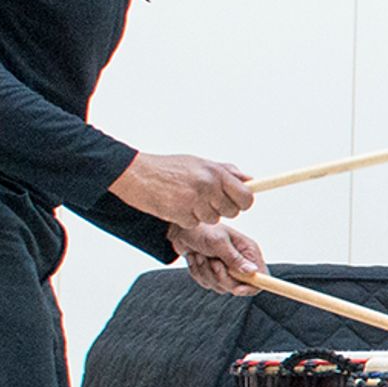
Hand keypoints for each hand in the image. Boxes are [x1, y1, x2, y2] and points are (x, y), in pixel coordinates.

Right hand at [113, 151, 251, 227]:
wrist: (137, 174)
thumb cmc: (168, 168)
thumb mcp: (199, 163)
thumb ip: (226, 172)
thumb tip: (250, 180)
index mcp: (215, 172)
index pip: (246, 197)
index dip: (243, 203)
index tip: (238, 203)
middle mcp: (208, 186)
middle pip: (232, 211)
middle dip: (221, 209)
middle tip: (205, 200)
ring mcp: (195, 201)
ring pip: (213, 219)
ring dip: (202, 214)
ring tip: (187, 199)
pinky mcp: (181, 214)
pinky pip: (195, 224)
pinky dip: (187, 219)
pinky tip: (176, 205)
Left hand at [170, 218, 267, 297]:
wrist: (180, 229)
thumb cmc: (201, 230)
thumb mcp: (218, 242)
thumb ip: (234, 258)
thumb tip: (253, 271)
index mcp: (248, 251)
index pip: (261, 276)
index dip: (252, 286)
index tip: (237, 290)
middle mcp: (241, 261)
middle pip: (238, 285)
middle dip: (220, 276)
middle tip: (212, 261)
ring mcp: (227, 269)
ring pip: (220, 286)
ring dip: (205, 272)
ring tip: (200, 255)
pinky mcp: (213, 273)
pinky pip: (207, 284)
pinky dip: (198, 273)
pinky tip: (195, 258)